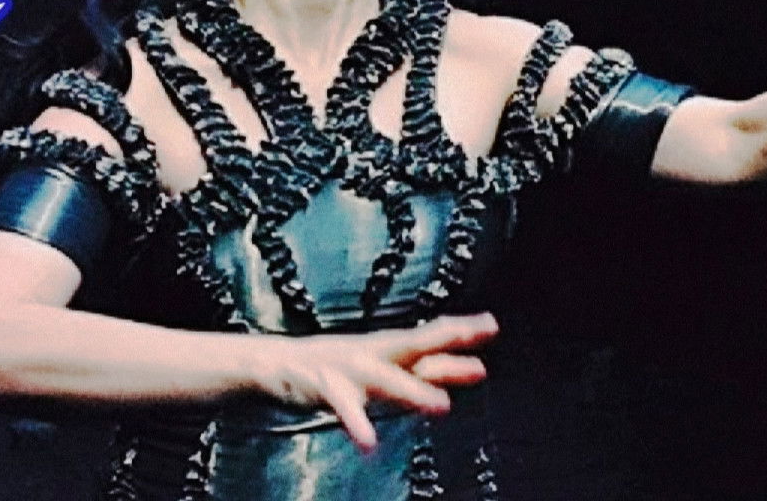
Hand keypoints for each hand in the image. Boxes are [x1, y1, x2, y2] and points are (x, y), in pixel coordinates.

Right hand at [249, 312, 498, 451]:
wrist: (275, 362)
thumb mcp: (384, 367)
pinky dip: (357, 424)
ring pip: (386, 380)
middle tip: (476, 356)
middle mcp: (371, 353)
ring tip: (443, 406)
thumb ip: (427, 372)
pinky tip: (369, 442)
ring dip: (414, 392)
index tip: (492, 325)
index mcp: (386, 348)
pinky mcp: (324, 386)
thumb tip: (478, 368)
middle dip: (443, 347)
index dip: (459, 331)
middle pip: (414, 347)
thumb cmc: (336, 366)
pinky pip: (344, 408)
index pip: (428, 337)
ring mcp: (348, 368)